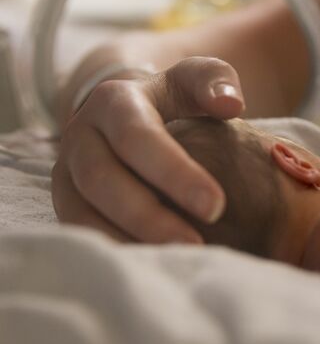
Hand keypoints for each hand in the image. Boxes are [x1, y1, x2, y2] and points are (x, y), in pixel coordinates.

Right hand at [52, 57, 243, 242]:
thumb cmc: (176, 98)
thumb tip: (230, 104)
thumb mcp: (196, 79)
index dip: (174, 172)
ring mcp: (67, 170)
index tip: (216, 205)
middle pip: (103, 179)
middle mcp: (80, 134)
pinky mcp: (65, 200)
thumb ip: (216, 81)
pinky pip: (80, 231)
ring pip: (82, 211)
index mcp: (115, 100)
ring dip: (127, 239)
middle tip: (195, 244)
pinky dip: (112, 249)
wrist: (132, 110)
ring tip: (176, 260)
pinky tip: (152, 265)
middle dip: (149, 216)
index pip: (137, 136)